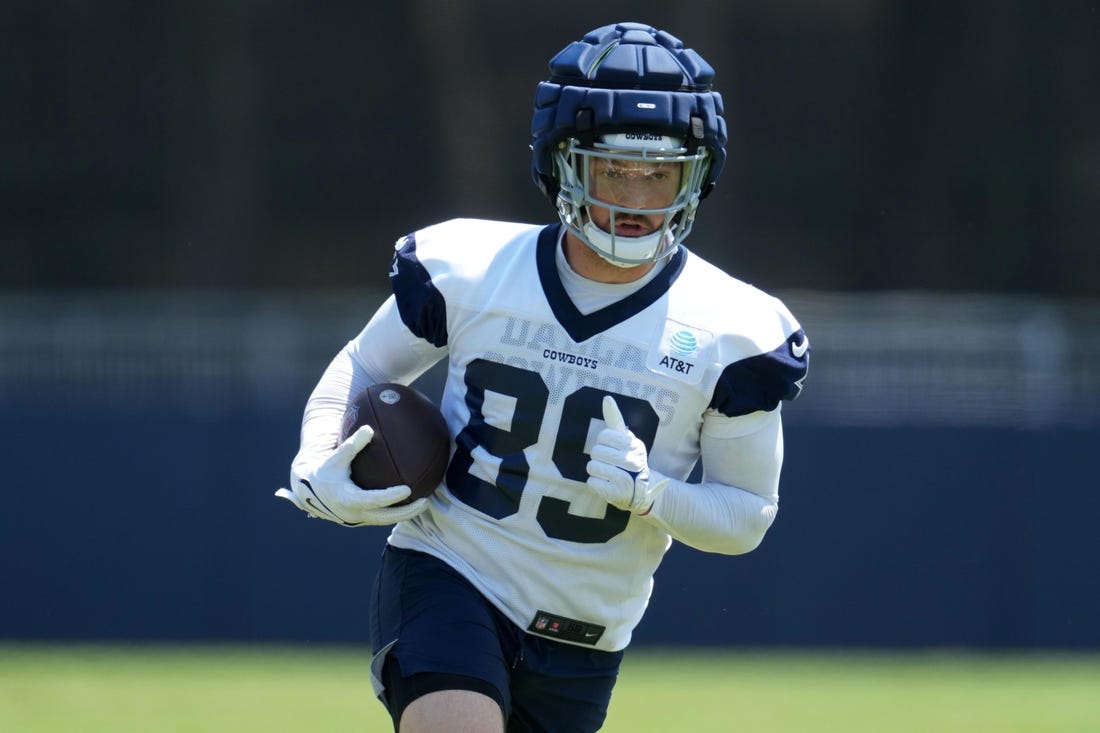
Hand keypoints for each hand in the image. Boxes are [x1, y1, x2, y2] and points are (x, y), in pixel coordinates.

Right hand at [275, 425, 428, 525]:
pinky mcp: (360, 519)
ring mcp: (357, 518)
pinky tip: (410, 502)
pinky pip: (381, 517)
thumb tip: (369, 429)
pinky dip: (395, 511)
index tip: (407, 489)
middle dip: (407, 512)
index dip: (391, 496)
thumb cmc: (324, 470)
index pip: (373, 500)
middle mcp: (354, 513)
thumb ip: (352, 445)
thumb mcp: (336, 457)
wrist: (307, 491)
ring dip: (405, 514)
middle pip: (385, 516)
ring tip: (424, 502)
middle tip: (426, 501)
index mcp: (347, 499)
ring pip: (385, 519)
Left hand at [586, 396, 669, 513]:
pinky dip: (595, 483)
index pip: (604, 436)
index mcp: (633, 445)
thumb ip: (615, 420)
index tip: (612, 448)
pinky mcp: (616, 494)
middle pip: (596, 451)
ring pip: (592, 466)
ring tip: (608, 473)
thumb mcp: (627, 440)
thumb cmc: (630, 459)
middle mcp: (631, 461)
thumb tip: (607, 398)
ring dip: (596, 470)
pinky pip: (592, 482)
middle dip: (598, 457)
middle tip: (609, 463)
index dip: (603, 442)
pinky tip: (606, 483)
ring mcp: (625, 479)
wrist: (643, 490)